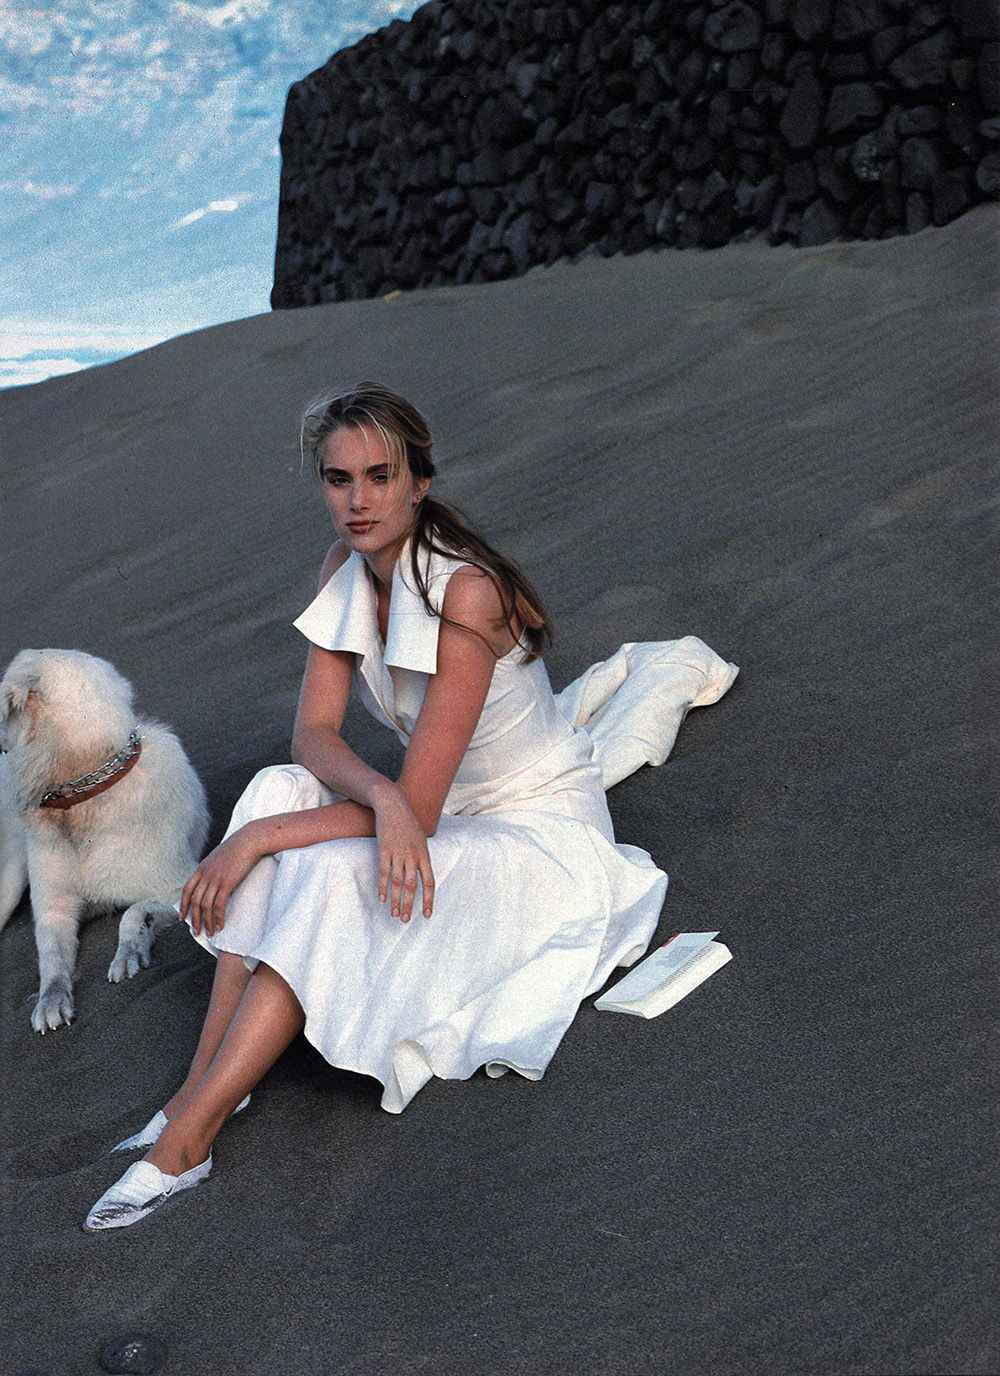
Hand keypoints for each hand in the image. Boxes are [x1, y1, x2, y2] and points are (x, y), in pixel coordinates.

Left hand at [181, 823, 263, 938]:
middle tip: (196, 932)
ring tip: (210, 933)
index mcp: (203, 867)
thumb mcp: (221, 855)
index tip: (182, 917)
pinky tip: (221, 925)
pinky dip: (219, 917)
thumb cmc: (240, 846)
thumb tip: (216, 876)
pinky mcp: (228, 883)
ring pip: (205, 905)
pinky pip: (219, 904)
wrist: (250, 840)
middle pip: (194, 901)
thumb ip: (215, 866)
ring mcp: (216, 878)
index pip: (187, 889)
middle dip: (194, 919)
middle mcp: (206, 874)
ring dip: (206, 922)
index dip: (183, 905)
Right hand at [372, 783, 434, 921]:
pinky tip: (382, 900)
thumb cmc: (408, 823)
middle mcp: (413, 856)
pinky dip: (383, 887)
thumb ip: (422, 857)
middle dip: (410, 905)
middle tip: (406, 920)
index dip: (428, 900)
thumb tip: (423, 873)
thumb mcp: (421, 839)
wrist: (393, 805)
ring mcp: (398, 853)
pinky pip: (383, 873)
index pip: (429, 882)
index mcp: (424, 854)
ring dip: (396, 900)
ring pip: (398, 882)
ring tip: (394, 915)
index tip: (426, 915)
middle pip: (413, 886)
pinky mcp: (384, 850)